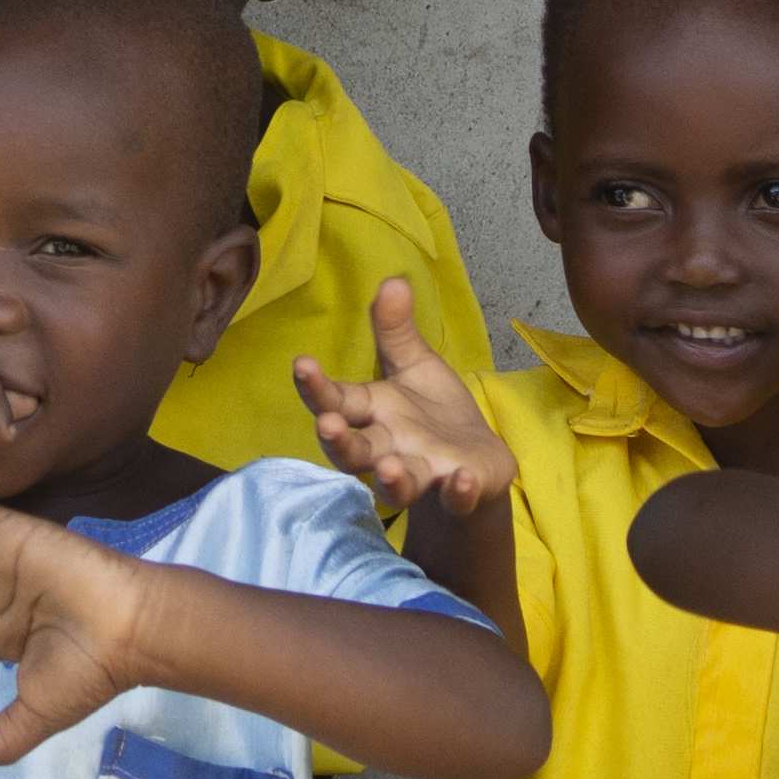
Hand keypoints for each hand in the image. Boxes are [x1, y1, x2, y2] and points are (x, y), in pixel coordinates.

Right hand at [298, 283, 512, 525]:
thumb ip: (397, 332)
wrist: (476, 461)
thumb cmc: (433, 413)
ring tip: (388, 467)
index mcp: (373, 412)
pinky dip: (457, 492)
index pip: (338, 400)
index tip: (302, 364)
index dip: (317, 386)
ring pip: (398, 484)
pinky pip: (456, 498)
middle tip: (327, 426)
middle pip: (354, 451)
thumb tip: (393, 280)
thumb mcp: (414, 366)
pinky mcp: (460, 491)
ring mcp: (424, 472)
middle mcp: (389, 447)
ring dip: (392, 479)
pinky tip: (460, 479)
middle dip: (339, 442)